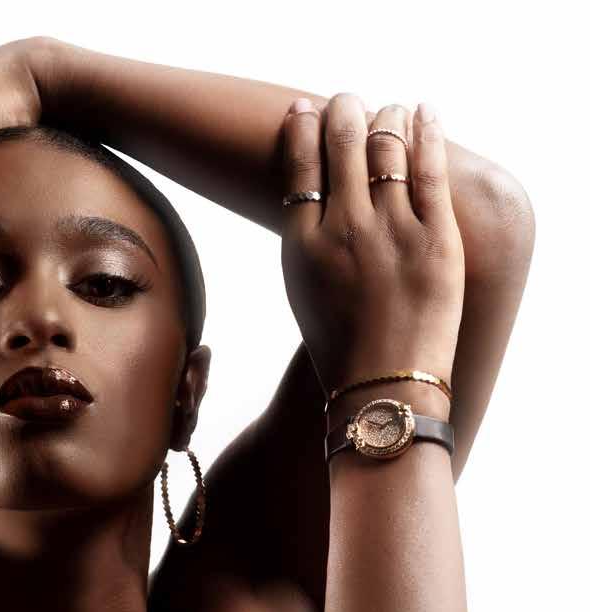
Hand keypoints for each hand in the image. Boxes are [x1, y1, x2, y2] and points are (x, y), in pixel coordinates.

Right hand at [280, 94, 464, 405]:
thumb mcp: (304, 294)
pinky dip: (426, 131)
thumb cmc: (342, 348)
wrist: (383, 385)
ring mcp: (391, 230)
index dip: (303, 128)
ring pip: (386, 146)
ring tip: (388, 112)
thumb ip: (307, 243)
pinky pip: (430, 168)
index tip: (307, 109)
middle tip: (349, 103)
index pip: (300, 165)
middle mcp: (344, 229)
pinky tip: (424, 113)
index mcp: (304, 245)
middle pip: (343, 143)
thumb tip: (315, 201)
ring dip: (386, 118)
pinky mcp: (435, 237)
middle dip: (345, 111)